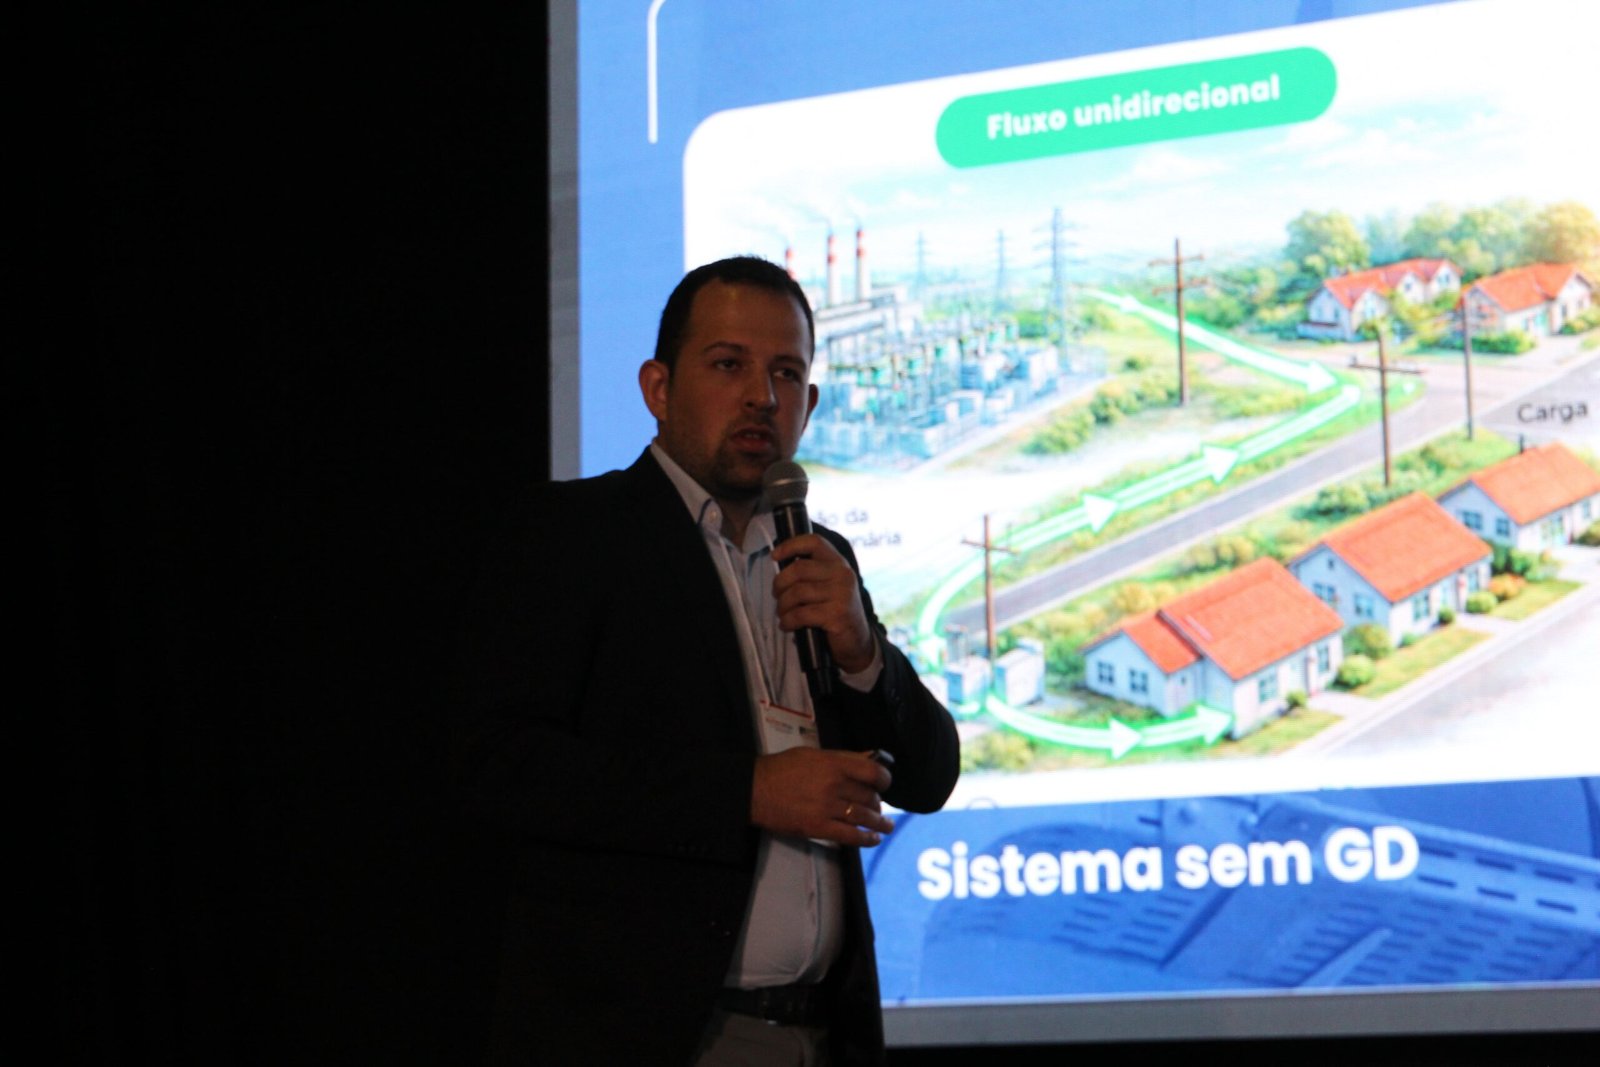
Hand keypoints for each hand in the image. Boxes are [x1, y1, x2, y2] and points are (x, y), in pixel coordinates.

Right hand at [750, 749, 893, 846]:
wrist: (754, 789)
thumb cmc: (782, 768)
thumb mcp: (813, 755)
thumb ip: (843, 758)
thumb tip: (870, 759)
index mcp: (833, 764)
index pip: (873, 772)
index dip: (884, 779)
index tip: (884, 784)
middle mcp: (834, 785)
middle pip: (870, 797)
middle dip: (878, 803)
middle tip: (878, 807)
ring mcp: (827, 808)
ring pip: (864, 817)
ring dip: (880, 824)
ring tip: (886, 827)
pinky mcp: (819, 828)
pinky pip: (850, 836)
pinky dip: (866, 839)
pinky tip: (873, 839)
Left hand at [770, 533, 875, 673]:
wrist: (857, 640)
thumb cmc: (835, 610)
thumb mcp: (829, 585)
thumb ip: (812, 573)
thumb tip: (780, 564)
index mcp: (839, 563)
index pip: (814, 542)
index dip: (791, 545)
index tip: (774, 556)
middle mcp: (842, 574)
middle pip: (799, 568)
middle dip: (780, 583)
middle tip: (776, 595)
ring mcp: (842, 594)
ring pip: (797, 593)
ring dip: (782, 605)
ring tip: (782, 613)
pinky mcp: (837, 615)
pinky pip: (801, 614)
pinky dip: (788, 621)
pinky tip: (787, 625)